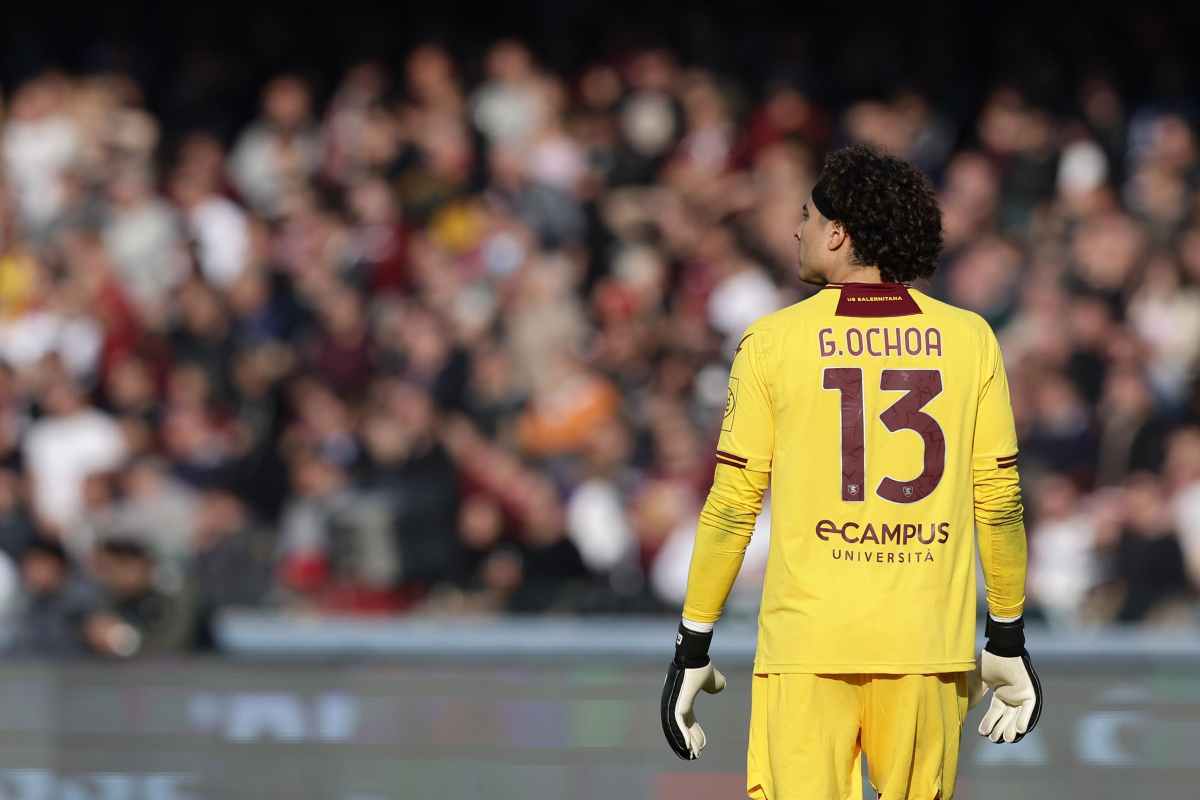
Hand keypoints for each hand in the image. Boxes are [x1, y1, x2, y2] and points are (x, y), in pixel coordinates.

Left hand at [661, 623, 725, 759]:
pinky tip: (690, 747)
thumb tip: (720, 687)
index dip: (695, 732)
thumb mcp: (713, 679)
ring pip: (679, 729)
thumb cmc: (702, 665)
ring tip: (694, 754)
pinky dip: (684, 736)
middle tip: (696, 754)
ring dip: (687, 742)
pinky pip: (679, 724)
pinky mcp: (676, 704)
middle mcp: (675, 703)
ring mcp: (673, 704)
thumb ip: (716, 684)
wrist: (695, 656)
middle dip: (690, 741)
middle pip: (682, 727)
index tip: (703, 743)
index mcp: (683, 699)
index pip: (688, 720)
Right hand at [977, 616, 1042, 743]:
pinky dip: (1025, 719)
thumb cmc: (989, 661)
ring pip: (1017, 716)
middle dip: (1000, 729)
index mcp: (1000, 693)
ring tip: (1005, 739)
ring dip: (1012, 728)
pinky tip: (1019, 730)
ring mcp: (1021, 695)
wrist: (1000, 649)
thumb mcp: (977, 680)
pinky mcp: (1030, 692)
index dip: (989, 723)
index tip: (983, 733)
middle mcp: (1011, 696)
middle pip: (1006, 717)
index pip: (995, 712)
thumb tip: (964, 708)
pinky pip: (1029, 709)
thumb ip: (973, 693)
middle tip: (993, 739)